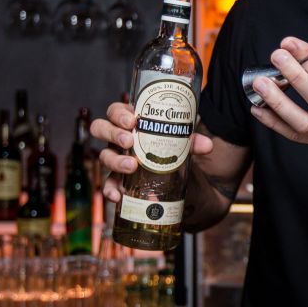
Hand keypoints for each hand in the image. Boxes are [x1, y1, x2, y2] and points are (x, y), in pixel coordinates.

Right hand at [89, 101, 214, 202]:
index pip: (116, 111)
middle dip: (113, 133)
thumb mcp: (186, 144)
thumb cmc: (178, 151)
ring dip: (115, 160)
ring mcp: (118, 159)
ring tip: (131, 165)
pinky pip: (109, 185)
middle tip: (129, 140)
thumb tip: (206, 145)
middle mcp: (121, 140)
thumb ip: (193, 142)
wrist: (187, 181)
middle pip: (101, 129)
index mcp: (133, 123)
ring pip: (104, 156)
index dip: (118, 113)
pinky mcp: (121, 181)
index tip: (132, 120)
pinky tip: (118, 196)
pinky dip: (110, 190)